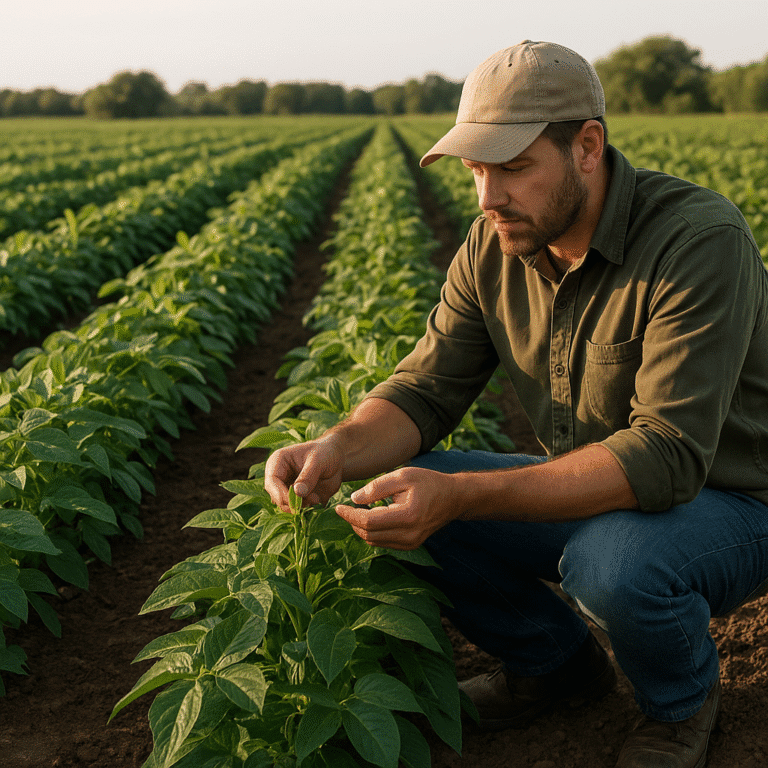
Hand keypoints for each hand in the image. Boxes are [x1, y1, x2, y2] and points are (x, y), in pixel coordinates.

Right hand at [264, 436, 343, 512]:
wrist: (335, 458)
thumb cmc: (325, 453)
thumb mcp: (318, 461)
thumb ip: (308, 476)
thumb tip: (298, 493)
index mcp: (278, 462)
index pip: (271, 481)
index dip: (280, 493)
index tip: (294, 502)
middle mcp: (279, 476)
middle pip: (276, 495)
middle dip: (292, 502)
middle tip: (311, 500)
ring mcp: (286, 487)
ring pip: (285, 504)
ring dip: (300, 506)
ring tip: (316, 498)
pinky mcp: (296, 496)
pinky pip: (296, 507)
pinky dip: (305, 507)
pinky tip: (317, 500)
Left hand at [335, 467, 460, 549]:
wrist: (453, 498)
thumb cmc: (428, 482)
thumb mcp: (403, 476)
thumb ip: (377, 487)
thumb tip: (354, 498)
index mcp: (407, 516)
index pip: (369, 521)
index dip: (350, 515)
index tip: (338, 507)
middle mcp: (409, 535)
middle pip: (369, 535)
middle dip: (353, 522)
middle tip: (345, 509)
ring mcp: (410, 543)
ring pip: (374, 541)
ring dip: (361, 529)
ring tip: (357, 512)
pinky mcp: (410, 546)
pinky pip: (383, 543)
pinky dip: (372, 533)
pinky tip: (371, 518)